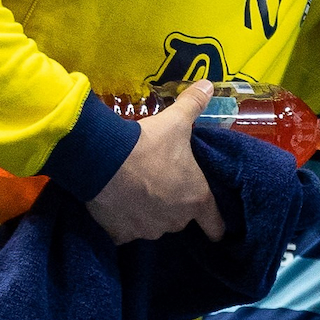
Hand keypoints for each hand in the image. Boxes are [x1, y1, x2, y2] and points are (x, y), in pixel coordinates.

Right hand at [84, 81, 222, 244]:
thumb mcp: (176, 121)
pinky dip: (122, 222)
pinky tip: (117, 205)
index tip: (214, 228)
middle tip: (162, 187)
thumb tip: (209, 84)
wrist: (103, 160)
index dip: (216, 225)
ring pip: (153, 226)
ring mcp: (148, 230)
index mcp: (197, 198)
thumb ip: (194, 104)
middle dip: (174, 207)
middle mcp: (176, 220)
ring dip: (149, 214)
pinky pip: (125, 232)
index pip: (215, 223)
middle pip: (180, 220)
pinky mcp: (120, 235)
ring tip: (137, 193)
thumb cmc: (149, 143)